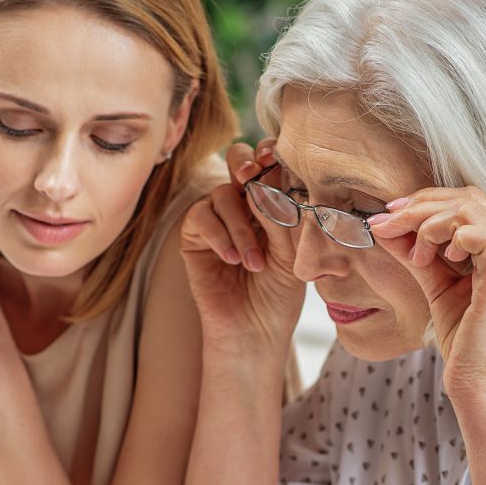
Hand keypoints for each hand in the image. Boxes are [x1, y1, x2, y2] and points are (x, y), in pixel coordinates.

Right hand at [179, 139, 305, 356]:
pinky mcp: (195, 236)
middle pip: (239, 161)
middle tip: (251, 180)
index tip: (273, 160)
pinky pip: (201, 216)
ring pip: (223, 194)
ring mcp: (218, 218)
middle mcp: (245, 204)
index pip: (270, 164)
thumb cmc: (278, 295)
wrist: (255, 330)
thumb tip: (265, 181)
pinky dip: (218, 235)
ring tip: (254, 263)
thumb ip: (281, 218)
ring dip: (240, 227)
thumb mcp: (290, 255)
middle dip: (245, 166)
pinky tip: (231, 259)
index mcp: (274, 202)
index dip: (269, 154)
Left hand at [368, 187, 485, 413]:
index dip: (427, 202)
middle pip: (468, 197)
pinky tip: (430, 260)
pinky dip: (440, 236)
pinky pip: (470, 228)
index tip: (390, 217)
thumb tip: (385, 226)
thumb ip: (417, 254)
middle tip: (386, 222)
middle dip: (420, 205)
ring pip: (466, 207)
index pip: (471, 203)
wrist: (482, 384)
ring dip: (426, 222)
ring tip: (415, 255)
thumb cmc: (466, 343)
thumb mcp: (437, 286)